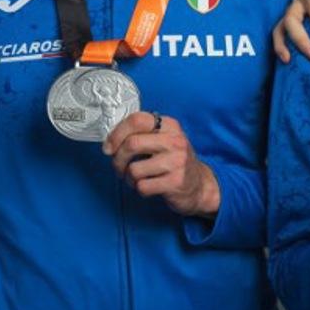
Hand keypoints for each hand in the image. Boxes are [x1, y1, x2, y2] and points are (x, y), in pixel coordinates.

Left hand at [102, 111, 220, 216]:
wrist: (200, 185)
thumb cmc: (173, 162)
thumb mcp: (163, 140)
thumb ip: (141, 135)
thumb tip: (109, 143)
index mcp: (169, 125)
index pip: (137, 120)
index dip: (116, 134)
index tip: (109, 147)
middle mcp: (175, 140)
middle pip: (132, 144)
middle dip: (118, 159)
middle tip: (119, 167)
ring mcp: (177, 161)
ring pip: (134, 169)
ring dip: (128, 178)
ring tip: (136, 178)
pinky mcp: (176, 182)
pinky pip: (143, 186)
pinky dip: (139, 189)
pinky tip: (148, 187)